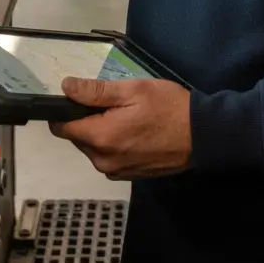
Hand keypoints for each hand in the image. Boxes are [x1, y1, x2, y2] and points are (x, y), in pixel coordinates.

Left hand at [49, 77, 191, 180]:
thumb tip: (66, 87)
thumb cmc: (167, 107)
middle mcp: (102, 160)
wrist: (201, 136)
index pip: (61, 128)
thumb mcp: (133, 90)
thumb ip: (96, 91)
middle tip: (110, 101)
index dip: (63, 110)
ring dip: (100, 131)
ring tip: (124, 114)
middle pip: (77, 137)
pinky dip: (112, 143)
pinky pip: (108, 156)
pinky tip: (132, 130)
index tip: (77, 97)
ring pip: (92, 147)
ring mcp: (115, 171)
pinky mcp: (128, 175)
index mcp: (100, 138)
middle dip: (86, 119)